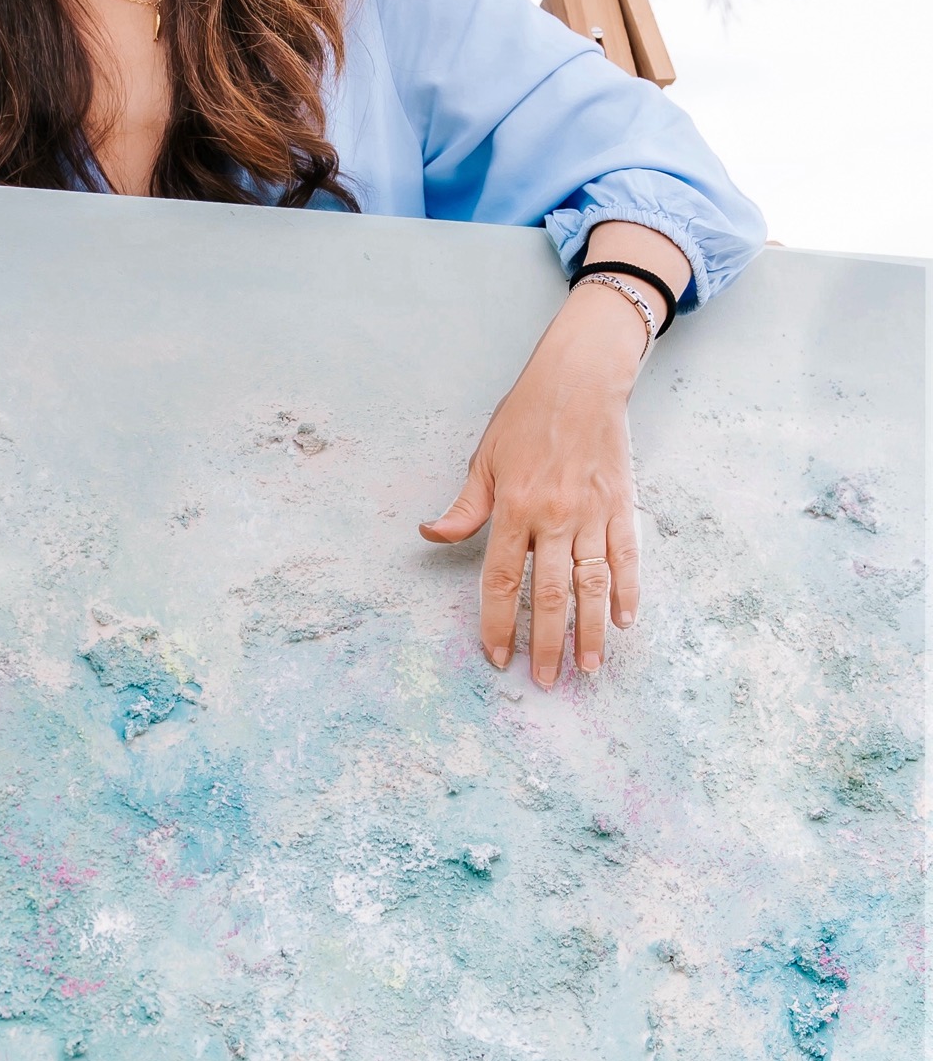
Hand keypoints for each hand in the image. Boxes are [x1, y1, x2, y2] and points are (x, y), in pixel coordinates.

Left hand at [418, 224, 689, 682]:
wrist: (581, 378)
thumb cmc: (526, 417)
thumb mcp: (483, 458)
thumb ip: (465, 507)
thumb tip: (432, 536)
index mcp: (513, 506)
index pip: (501, 580)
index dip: (497, 623)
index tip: (498, 657)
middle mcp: (554, 516)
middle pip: (549, 594)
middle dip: (545, 643)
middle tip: (544, 681)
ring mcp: (593, 513)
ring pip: (592, 585)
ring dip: (590, 631)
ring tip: (588, 669)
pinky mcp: (623, 505)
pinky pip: (628, 557)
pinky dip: (628, 591)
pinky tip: (625, 623)